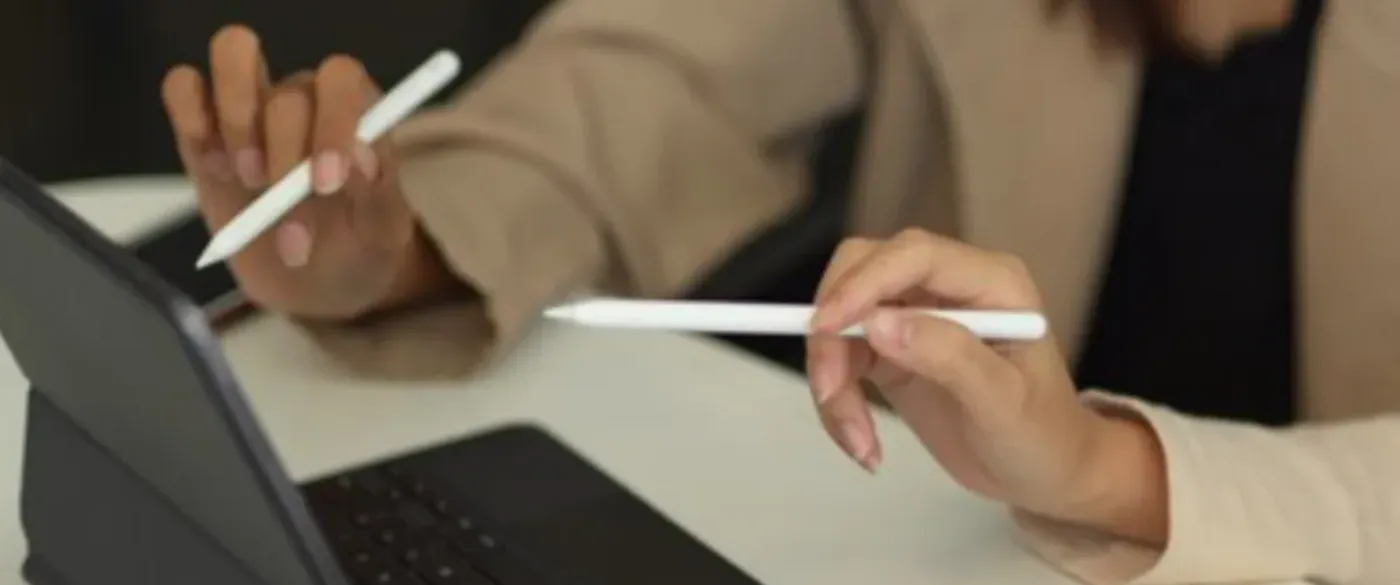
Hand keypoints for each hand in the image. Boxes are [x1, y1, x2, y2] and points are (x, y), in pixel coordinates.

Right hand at [161, 25, 453, 319]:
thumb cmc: (357, 247)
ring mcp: (253, 104)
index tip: (325, 184)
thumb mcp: (380, 233)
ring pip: (234, 53)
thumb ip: (377, 192)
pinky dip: (191, 120)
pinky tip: (213, 169)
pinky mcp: (204, 126)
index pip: (342, 79)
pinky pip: (183, 86)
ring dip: (238, 124)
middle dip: (285, 159)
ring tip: (250, 181)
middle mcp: (306, 95)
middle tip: (285, 213)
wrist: (316, 283)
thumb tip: (359, 157)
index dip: (333, 123)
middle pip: (288, 91)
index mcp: (359, 110)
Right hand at [806, 229, 1167, 542]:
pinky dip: (838, 400)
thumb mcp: (1004, 402)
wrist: (1045, 472)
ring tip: (857, 440)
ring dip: (832, 377)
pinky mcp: (893, 349)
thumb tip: (878, 324)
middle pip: (863, 271)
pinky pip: (843, 357)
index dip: (862, 282)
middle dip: (833, 330)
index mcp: (990, 281)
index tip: (824, 327)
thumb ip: (949, 356)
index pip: (912, 255)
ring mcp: (918, 315)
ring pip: (843, 318)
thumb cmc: (1043, 436)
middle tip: (829, 390)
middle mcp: (948, 287)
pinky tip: (861, 443)